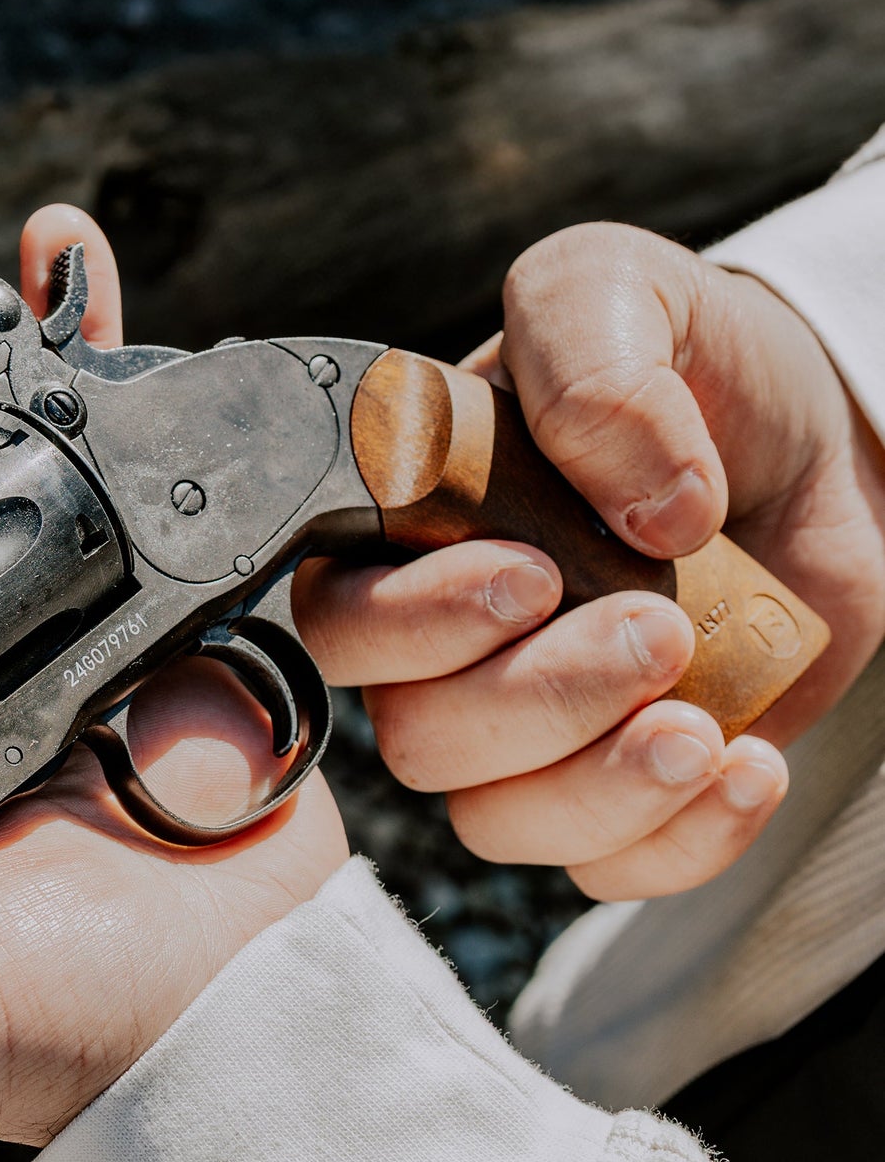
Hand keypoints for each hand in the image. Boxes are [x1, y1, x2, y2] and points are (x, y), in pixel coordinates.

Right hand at [295, 222, 884, 900]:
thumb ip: (590, 347)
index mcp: (404, 540)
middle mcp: (444, 652)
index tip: (531, 574)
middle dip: (538, 701)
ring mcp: (529, 733)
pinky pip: (608, 871)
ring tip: (706, 723)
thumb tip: (643, 502)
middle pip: (415, 742)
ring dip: (603, 787)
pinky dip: (681, 841)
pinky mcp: (620, 788)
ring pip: (497, 822)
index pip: (339, 627)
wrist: (822, 441)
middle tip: (656, 626)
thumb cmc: (692, 364)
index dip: (415, 627)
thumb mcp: (624, 290)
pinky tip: (749, 762)